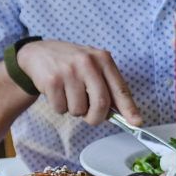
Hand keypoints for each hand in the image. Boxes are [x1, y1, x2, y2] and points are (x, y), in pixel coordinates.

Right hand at [17, 38, 141, 125]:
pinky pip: (61, 108)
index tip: (137, 122)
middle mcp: (87, 63)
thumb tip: (122, 114)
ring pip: (79, 110)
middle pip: (101, 103)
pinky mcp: (52, 81)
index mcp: (103, 59)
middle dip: (96, 117)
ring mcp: (69, 71)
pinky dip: (60, 108)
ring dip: (75, 111)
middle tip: (90, 117)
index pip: (120, 88)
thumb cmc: (71, 64)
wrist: (39, 53)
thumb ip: (107, 86)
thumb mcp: (92, 66)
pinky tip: (57, 93)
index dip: (129, 108)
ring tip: (69, 95)